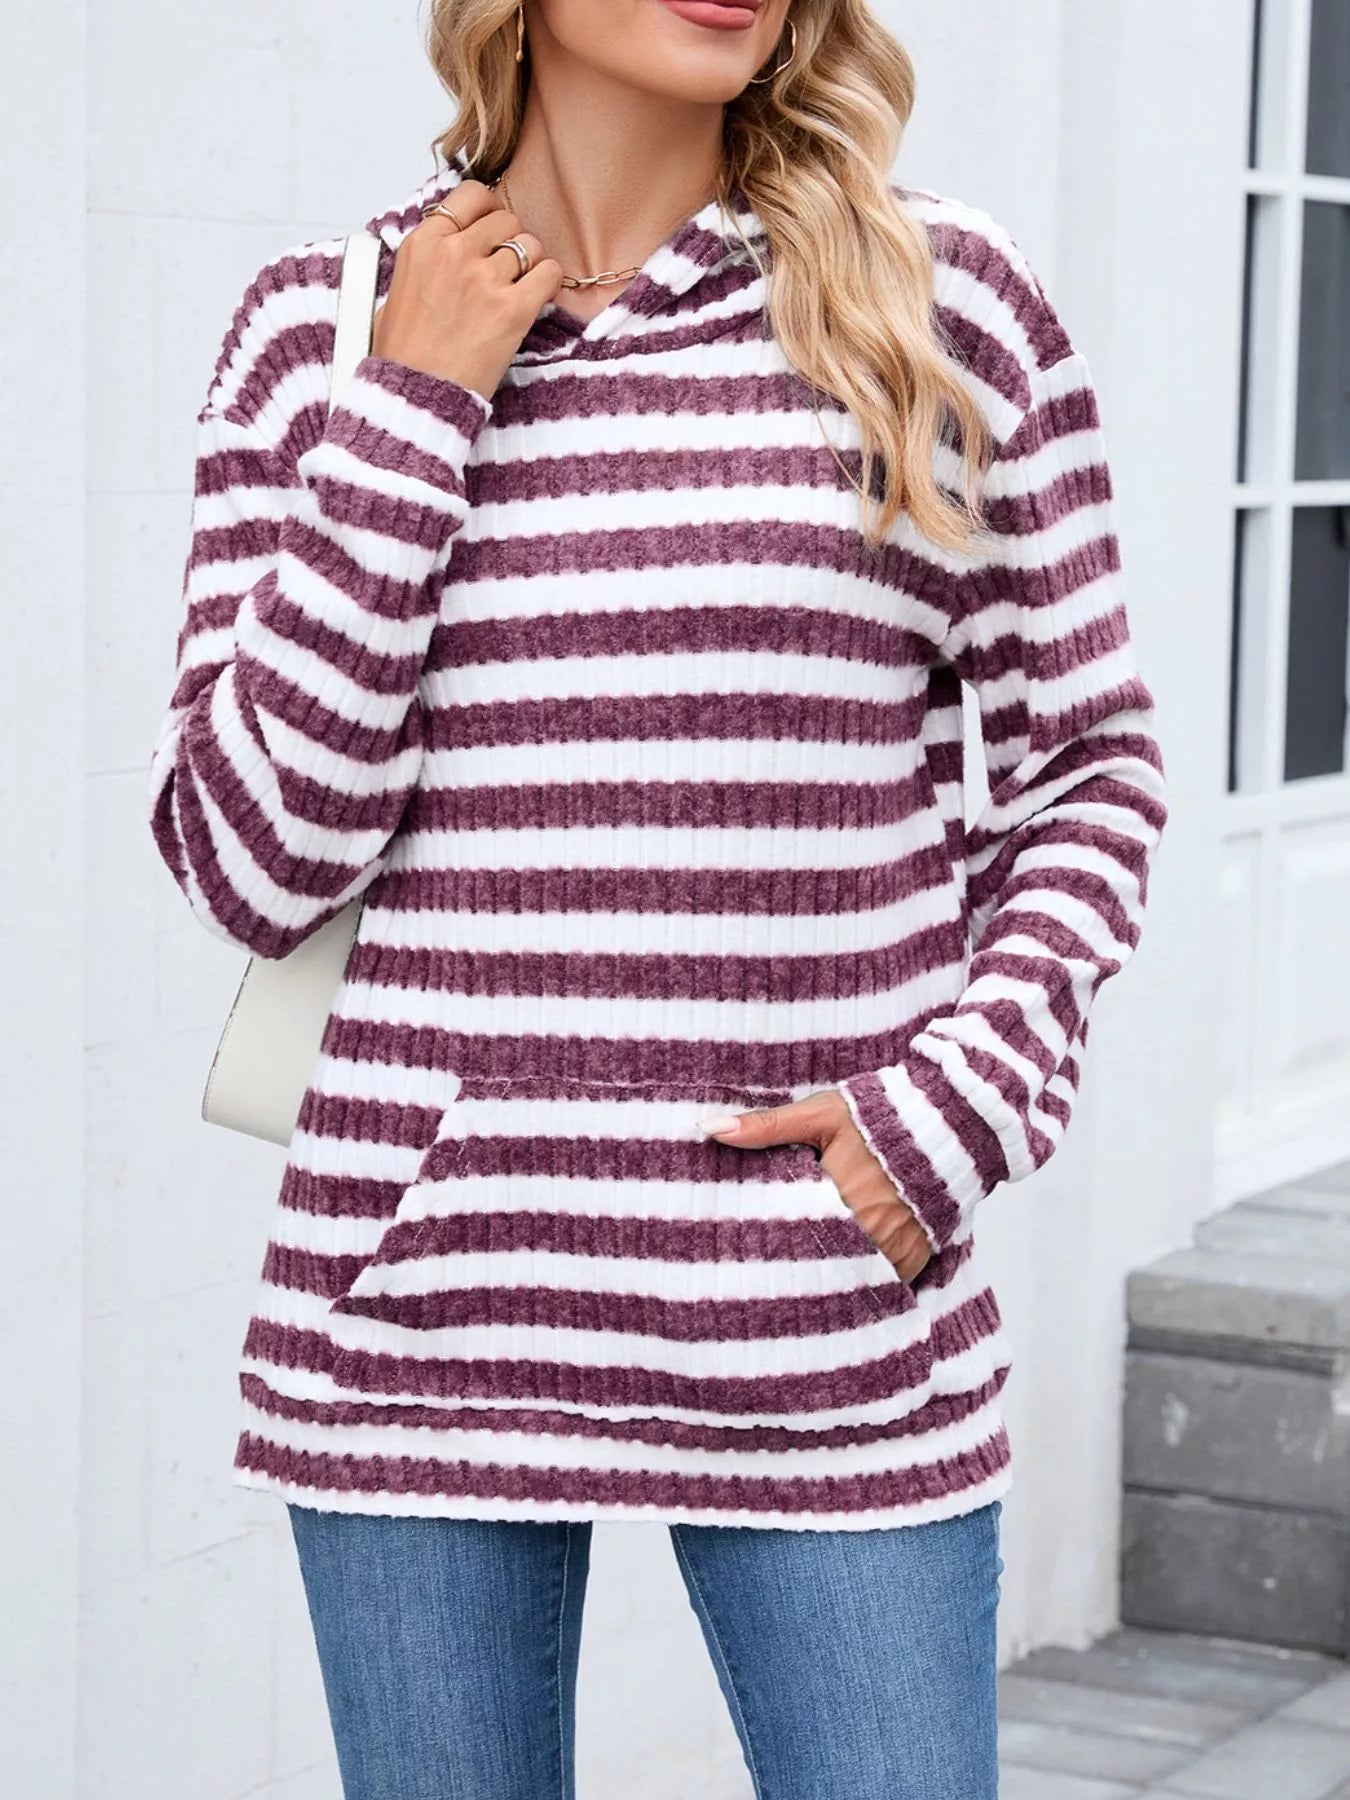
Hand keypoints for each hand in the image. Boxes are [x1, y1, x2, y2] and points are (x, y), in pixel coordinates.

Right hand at [370, 180, 563, 399]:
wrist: (417, 395)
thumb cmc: (405, 355)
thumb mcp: (396, 294)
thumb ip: (424, 264)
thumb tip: (441, 253)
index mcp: (423, 244)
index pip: (470, 196)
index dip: (487, 210)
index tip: (491, 227)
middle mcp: (453, 253)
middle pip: (504, 219)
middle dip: (509, 240)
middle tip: (505, 268)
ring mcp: (484, 279)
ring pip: (529, 244)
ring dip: (530, 264)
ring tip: (518, 288)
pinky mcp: (512, 308)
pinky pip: (549, 273)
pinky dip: (549, 282)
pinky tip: (537, 297)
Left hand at [699, 1090, 933, 1281]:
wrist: (946, 1122)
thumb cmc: (877, 1116)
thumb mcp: (818, 1115)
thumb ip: (765, 1126)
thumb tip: (709, 1129)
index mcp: (835, 1197)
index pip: (789, 1235)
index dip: (769, 1245)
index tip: (751, 1250)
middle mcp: (866, 1230)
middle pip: (820, 1261)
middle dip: (798, 1264)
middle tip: (773, 1269)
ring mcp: (894, 1248)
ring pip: (850, 1276)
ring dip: (832, 1272)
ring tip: (805, 1273)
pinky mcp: (916, 1257)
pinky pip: (883, 1280)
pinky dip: (866, 1277)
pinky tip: (846, 1270)